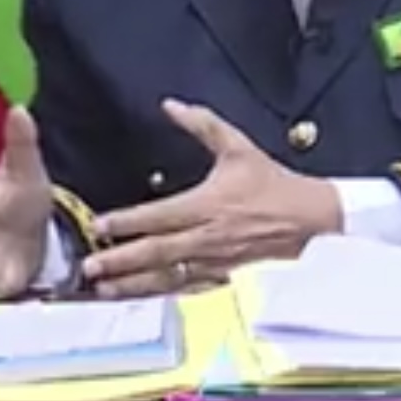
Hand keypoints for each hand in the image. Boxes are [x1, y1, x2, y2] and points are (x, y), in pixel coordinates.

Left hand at [81, 98, 341, 297]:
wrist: (311, 220)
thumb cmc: (272, 184)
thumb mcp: (237, 146)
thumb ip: (201, 124)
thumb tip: (170, 105)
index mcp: (208, 205)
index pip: (160, 216)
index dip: (128, 222)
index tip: (99, 225)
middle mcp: (207, 237)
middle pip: (158, 252)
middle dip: (121, 262)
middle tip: (89, 268)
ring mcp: (214, 261)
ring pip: (168, 276)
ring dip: (134, 284)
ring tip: (103, 289)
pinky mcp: (221, 274)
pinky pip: (185, 287)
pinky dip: (159, 293)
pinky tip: (137, 296)